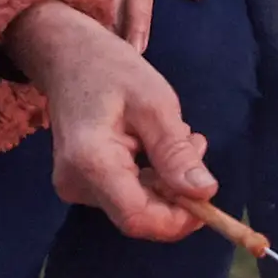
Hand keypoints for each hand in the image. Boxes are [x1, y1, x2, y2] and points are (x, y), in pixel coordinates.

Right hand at [2, 0, 211, 241]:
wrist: (68, 57)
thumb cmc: (110, 70)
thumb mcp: (154, 103)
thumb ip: (175, 152)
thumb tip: (205, 192)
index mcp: (90, 163)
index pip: (138, 218)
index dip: (179, 219)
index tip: (209, 195)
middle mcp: (77, 184)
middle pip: (140, 214)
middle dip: (178, 192)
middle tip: (195, 143)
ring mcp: (76, 186)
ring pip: (137, 204)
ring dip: (168, 181)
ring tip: (180, 136)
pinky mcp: (82, 183)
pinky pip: (127, 194)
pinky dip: (152, 178)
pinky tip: (159, 144)